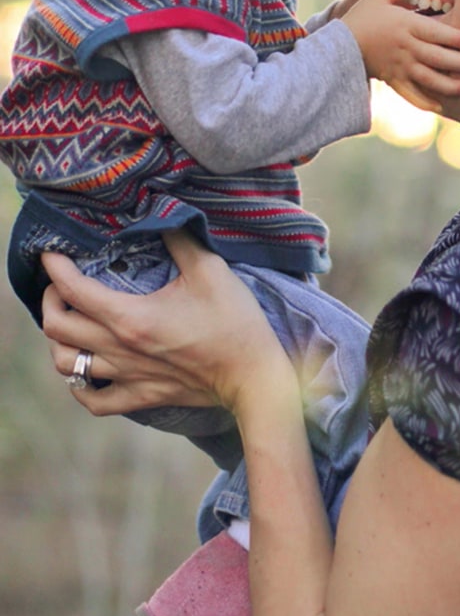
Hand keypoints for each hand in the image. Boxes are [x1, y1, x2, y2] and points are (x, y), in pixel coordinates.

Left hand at [41, 230, 293, 415]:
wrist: (254, 376)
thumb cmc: (235, 322)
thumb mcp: (210, 270)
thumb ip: (179, 238)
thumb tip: (159, 214)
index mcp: (132, 317)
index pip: (73, 290)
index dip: (55, 268)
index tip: (50, 254)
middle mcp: (120, 349)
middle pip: (57, 328)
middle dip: (50, 300)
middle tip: (60, 284)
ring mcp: (128, 377)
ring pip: (66, 365)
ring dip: (59, 341)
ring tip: (70, 322)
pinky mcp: (141, 397)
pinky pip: (93, 400)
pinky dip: (78, 384)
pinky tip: (86, 367)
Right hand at [339, 0, 459, 111]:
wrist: (340, 45)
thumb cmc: (363, 17)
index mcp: (405, 26)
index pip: (435, 33)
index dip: (454, 37)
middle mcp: (405, 49)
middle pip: (437, 57)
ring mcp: (399, 67)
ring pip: (428, 79)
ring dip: (449, 85)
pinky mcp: (393, 81)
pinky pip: (411, 95)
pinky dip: (425, 102)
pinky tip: (440, 106)